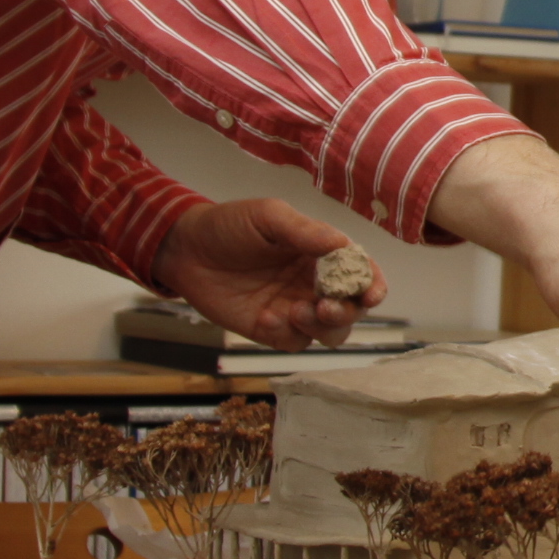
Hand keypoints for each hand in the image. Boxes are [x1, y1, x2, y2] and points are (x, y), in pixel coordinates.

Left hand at [153, 199, 381, 349]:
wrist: (184, 250)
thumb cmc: (229, 226)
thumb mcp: (268, 217)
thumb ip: (304, 231)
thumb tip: (341, 243)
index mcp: (323, 254)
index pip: (362, 273)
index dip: (373, 285)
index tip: (371, 294)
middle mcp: (315, 284)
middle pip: (352, 308)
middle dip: (347, 310)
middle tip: (325, 305)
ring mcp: (295, 309)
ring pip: (330, 332)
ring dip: (324, 326)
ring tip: (297, 312)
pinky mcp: (271, 330)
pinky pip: (294, 342)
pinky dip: (288, 333)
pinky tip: (266, 317)